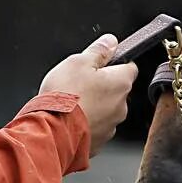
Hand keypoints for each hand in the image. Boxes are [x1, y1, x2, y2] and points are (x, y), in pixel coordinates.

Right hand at [39, 34, 138, 156]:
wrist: (51, 132)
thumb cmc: (64, 96)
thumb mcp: (78, 62)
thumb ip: (98, 51)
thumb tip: (111, 42)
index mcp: (121, 83)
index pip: (129, 67)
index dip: (115, 63)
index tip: (103, 64)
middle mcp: (121, 105)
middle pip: (117, 90)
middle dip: (102, 86)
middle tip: (80, 84)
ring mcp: (111, 125)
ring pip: (106, 110)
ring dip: (94, 106)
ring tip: (72, 104)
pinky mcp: (100, 140)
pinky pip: (96, 127)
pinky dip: (87, 123)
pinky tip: (71, 119)